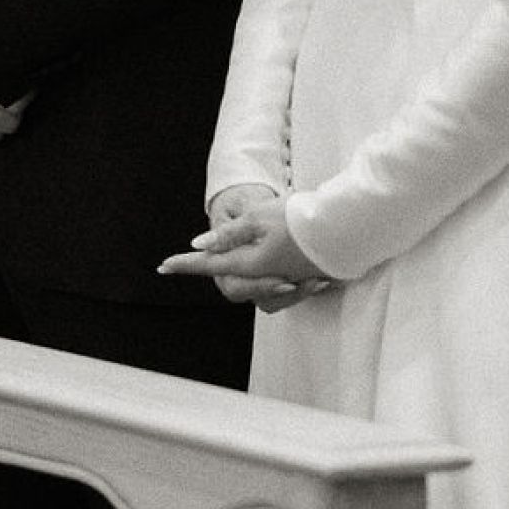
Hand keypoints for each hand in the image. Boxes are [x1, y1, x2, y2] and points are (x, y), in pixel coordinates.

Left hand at [159, 192, 333, 311]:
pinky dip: (281, 282)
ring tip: (252, 257)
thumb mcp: (258, 217)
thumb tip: (199, 245)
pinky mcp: (306, 279)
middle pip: (234, 285)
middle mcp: (267, 278)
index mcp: (251, 263)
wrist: (346, 225)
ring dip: (255, 281)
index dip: (186, 265)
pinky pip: (284, 288)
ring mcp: (288, 281)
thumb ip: (229, 234)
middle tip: (200, 261)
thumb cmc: (299, 218)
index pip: (210, 264)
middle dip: (220, 272)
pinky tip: (285, 266)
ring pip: (260, 291)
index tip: (162, 266)